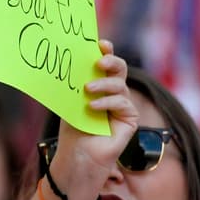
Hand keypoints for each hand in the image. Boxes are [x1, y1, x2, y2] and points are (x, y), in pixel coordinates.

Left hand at [47, 40, 137, 199]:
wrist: (77, 155)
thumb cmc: (72, 127)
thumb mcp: (71, 99)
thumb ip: (76, 81)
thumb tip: (68, 58)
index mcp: (100, 83)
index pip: (106, 61)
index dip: (106, 51)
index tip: (99, 43)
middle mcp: (114, 91)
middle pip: (120, 68)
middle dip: (111, 61)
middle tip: (98, 61)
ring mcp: (123, 105)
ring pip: (120, 85)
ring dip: (103, 84)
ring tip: (87, 90)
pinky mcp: (130, 119)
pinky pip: (123, 103)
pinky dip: (107, 103)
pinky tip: (92, 107)